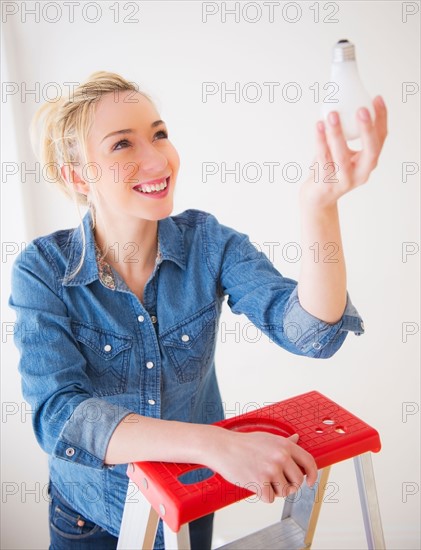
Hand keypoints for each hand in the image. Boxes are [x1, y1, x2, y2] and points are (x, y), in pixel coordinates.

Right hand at [209, 430, 317, 502]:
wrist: (223, 448)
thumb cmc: (244, 443)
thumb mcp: (267, 438)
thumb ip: (285, 442)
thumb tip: (297, 439)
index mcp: (285, 445)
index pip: (309, 462)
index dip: (313, 474)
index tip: (311, 482)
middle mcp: (280, 456)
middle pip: (298, 482)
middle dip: (289, 485)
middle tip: (275, 481)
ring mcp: (271, 469)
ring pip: (285, 492)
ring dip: (274, 490)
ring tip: (261, 478)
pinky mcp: (260, 482)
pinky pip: (270, 498)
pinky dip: (262, 495)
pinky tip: (254, 483)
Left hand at [299, 95, 387, 209]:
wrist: (317, 198)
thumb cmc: (331, 169)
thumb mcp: (343, 152)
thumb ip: (347, 135)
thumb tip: (346, 101)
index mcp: (368, 163)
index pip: (381, 139)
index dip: (381, 119)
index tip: (377, 99)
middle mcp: (360, 174)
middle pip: (370, 151)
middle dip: (367, 129)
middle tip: (361, 109)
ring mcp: (343, 180)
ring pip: (341, 157)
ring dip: (337, 134)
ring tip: (332, 114)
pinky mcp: (326, 184)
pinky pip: (322, 159)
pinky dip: (320, 141)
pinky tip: (318, 126)